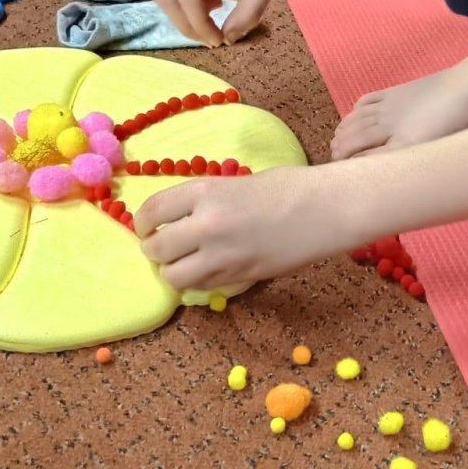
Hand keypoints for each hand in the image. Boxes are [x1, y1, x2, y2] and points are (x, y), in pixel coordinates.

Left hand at [136, 166, 355, 289]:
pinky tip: (206, 269)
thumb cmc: (287, 186)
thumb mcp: (236, 182)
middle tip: (163, 245)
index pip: (151, 211)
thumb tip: (179, 218)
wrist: (326, 209)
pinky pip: (201, 287)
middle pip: (156, 248)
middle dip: (154, 248)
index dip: (141, 222)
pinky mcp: (240, 276)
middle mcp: (206, 225)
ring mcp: (223, 255)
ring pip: (173, 276)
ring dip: (172, 270)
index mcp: (205, 192)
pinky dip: (196, 281)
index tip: (146, 226)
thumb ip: (205, 201)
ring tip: (183, 261)